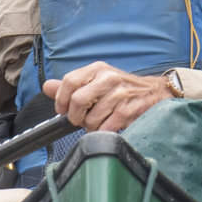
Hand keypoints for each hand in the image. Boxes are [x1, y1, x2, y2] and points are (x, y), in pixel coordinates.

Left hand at [43, 61, 173, 132]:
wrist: (155, 93)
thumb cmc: (122, 89)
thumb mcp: (97, 81)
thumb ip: (72, 85)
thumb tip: (47, 87)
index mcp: (98, 69)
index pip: (69, 81)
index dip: (61, 99)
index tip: (63, 110)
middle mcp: (108, 78)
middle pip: (77, 101)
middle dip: (76, 117)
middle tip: (81, 120)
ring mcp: (120, 94)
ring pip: (91, 118)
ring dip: (92, 127)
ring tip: (100, 122)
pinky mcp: (128, 110)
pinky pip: (105, 128)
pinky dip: (103, 132)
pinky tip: (109, 126)